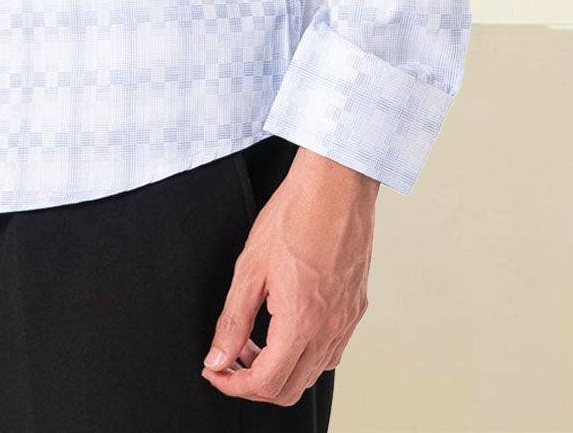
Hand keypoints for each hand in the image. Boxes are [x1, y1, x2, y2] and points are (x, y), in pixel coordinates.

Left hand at [200, 147, 376, 406]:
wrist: (336, 184)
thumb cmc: (295, 213)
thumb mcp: (250, 267)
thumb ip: (232, 321)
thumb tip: (218, 358)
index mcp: (301, 321)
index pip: (266, 383)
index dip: (233, 385)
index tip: (215, 371)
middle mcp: (330, 329)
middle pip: (290, 389)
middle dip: (253, 384)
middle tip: (230, 360)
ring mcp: (347, 321)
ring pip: (312, 374)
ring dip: (279, 370)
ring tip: (254, 341)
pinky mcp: (356, 308)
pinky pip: (330, 352)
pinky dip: (304, 355)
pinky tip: (285, 329)